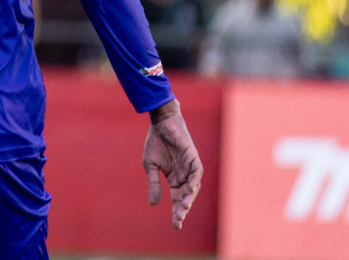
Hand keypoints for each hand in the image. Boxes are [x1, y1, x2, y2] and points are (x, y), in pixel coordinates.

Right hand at [144, 98, 202, 229]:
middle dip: (183, 209)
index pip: (177, 200)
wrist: (161, 123)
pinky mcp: (193, 157)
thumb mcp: (150, 166)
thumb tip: (154, 204)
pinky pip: (197, 171)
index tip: (176, 226)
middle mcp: (184, 176)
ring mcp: (190, 167)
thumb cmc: (156, 142)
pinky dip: (194, 180)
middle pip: (186, 197)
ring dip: (190, 198)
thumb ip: (154, 184)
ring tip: (185, 208)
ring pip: (194, 187)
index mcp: (174, 180)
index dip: (177, 213)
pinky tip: (190, 189)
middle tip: (179, 220)